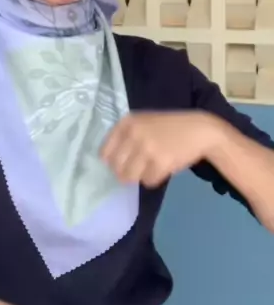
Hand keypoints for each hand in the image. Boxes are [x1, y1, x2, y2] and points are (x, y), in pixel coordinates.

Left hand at [100, 110, 219, 187]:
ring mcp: (147, 149)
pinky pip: (148, 182)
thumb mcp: (142, 122)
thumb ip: (124, 137)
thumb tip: (107, 163)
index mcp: (127, 123)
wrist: (199, 130)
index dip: (112, 162)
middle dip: (126, 172)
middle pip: (116, 168)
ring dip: (139, 176)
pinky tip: (163, 168)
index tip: (121, 163)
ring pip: (130, 177)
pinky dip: (154, 179)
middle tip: (139, 167)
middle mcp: (134, 134)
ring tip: (151, 167)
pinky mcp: (161, 163)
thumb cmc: (168, 127)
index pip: (105, 153)